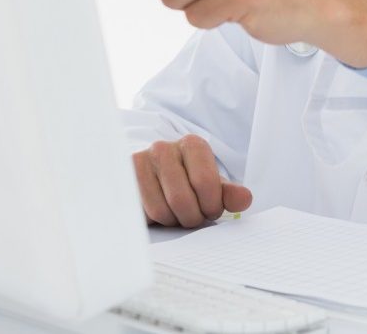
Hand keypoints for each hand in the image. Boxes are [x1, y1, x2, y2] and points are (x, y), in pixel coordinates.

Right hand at [133, 134, 251, 226]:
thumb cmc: (188, 183)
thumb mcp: (212, 187)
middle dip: (192, 217)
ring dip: (173, 221)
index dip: (211, 205)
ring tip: (176, 214)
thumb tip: (244, 199)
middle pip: (182, 199)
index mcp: (192, 145)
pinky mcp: (122, 181)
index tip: (211, 210)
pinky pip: (141, 213)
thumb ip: (230, 194)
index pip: (205, 182)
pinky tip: (158, 213)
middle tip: (194, 217)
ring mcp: (139, 162)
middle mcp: (163, 148)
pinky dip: (154, 221)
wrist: (153, 179)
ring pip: (161, 209)